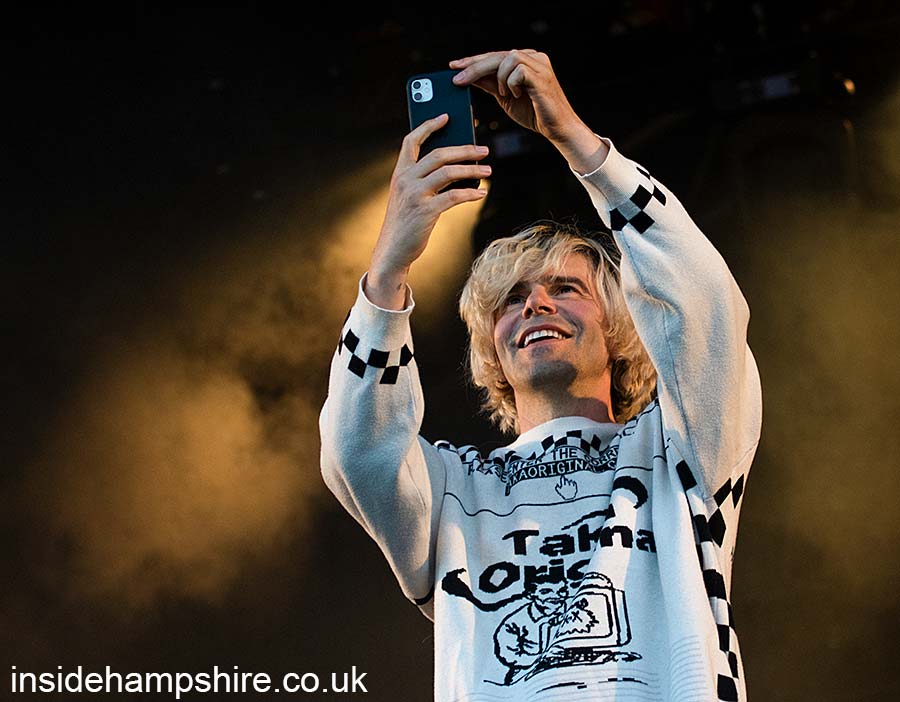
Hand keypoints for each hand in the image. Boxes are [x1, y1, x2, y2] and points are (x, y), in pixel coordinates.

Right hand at [366, 113, 489, 309]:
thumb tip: (458, 168)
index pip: (411, 141)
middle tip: (484, 150)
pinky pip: (454, 196)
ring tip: (488, 169)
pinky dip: (470, 193)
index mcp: (400, 173)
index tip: (445, 116)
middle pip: (439, 154)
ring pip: (448, 172)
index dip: (428, 126)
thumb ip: (424, 181)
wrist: (393, 251)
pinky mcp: (426, 211)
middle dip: (464, 149)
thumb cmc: (405, 224)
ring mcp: (415, 195)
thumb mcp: (408, 197)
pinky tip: (481, 193)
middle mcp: (405, 180)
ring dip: (472, 169)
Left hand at [450, 50, 607, 173]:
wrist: (556, 129)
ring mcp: (540, 64)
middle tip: (457, 79)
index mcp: (525, 60)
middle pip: (497, 55)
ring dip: (499, 78)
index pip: (495, 56)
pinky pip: (517, 71)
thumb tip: (468, 77)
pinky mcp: (542, 76)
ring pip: (507, 58)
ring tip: (504, 94)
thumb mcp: (505, 97)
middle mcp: (534, 57)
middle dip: (475, 67)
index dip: (473, 60)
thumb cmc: (533, 113)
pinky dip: (511, 84)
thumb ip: (490, 84)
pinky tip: (516, 95)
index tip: (453, 66)